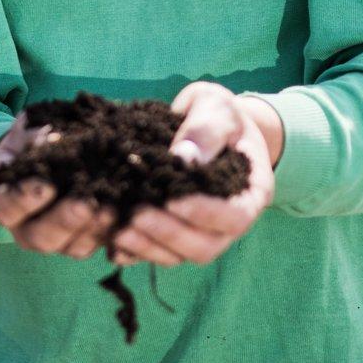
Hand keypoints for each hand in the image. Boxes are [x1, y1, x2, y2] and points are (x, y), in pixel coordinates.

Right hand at [0, 111, 117, 259]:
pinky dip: (110, 234)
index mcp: (2, 201)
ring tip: (111, 210)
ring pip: (71, 247)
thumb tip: (52, 136)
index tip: (45, 185)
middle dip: (64, 221)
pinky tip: (124, 216)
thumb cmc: (30, 141)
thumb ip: (33, 133)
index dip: (24, 199)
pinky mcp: (81, 243)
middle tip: (84, 205)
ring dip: (91, 230)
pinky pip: (96, 246)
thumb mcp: (27, 130)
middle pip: (40, 236)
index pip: (6, 207)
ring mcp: (54, 240)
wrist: (46, 156)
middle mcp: (25, 228)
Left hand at [110, 83, 279, 268]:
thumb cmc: (218, 112)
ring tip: (120, 232)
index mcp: (250, 193)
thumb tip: (183, 157)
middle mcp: (227, 220)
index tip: (174, 200)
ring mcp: (200, 229)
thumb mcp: (217, 107)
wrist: (206, 119)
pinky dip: (135, 252)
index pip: (235, 217)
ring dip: (149, 247)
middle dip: (171, 235)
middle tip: (138, 216)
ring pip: (180, 255)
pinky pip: (156, 250)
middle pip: (206, 245)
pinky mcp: (174, 229)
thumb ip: (206, 129)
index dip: (206, 215)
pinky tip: (112, 245)